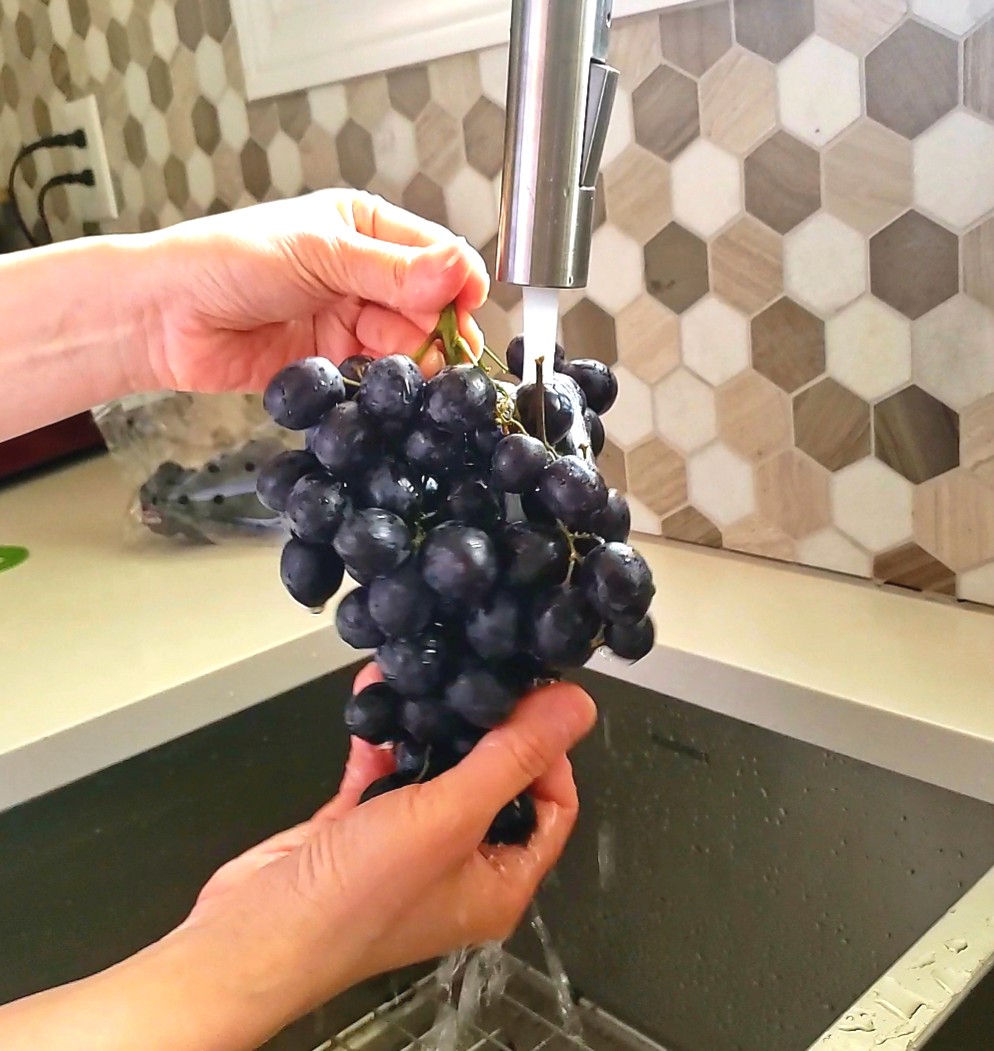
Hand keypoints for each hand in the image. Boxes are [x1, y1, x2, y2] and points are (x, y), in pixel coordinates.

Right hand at [0, 668, 593, 1050]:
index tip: (533, 702)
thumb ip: (512, 756)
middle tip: (482, 677)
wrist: (252, 937)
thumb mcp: (450, 816)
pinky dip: (381, 735)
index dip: (549, 753)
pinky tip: (376, 696)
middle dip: (485, 726)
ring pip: (436, 769)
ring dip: (429, 723)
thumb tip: (576, 708)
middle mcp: (459, 866)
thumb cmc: (355, 900)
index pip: (552, 805)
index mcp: (499, 881)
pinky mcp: (359, 828)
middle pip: (494, 782)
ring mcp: (406, 847)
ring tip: (431, 673)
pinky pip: (383, 769)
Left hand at [140, 190, 488, 393]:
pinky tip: (383, 387)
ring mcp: (350, 320)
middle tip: (434, 350)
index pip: (436, 254)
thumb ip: (390, 270)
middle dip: (435, 328)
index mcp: (365, 227)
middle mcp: (364, 274)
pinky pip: (378, 377)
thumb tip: (458, 270)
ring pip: (408, 345)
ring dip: (413, 360)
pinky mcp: (335, 364)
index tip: (466, 309)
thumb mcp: (318, 253)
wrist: (166, 317)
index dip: (457, 283)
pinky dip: (386, 384)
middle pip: (428, 306)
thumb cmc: (226, 261)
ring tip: (402, 368)